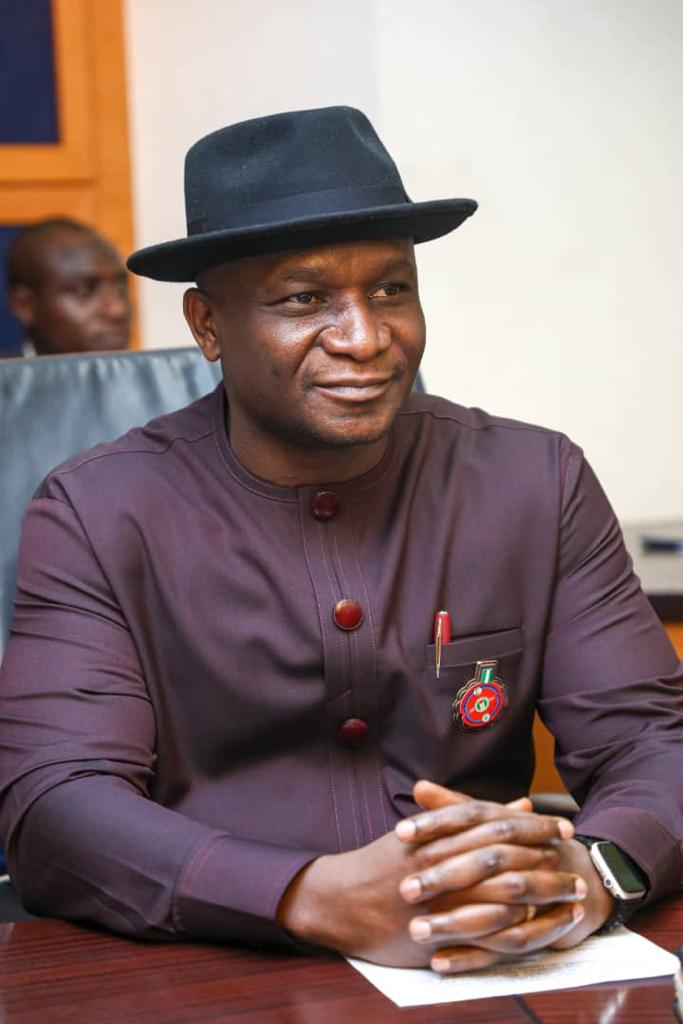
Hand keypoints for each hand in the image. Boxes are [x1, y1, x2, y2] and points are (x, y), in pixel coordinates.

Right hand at [277, 788, 578, 966]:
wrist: (339, 898)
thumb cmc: (381, 864)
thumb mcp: (421, 833)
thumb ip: (467, 816)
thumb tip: (519, 805)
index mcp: (438, 832)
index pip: (494, 823)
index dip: (530, 826)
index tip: (560, 826)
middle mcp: (441, 859)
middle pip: (504, 852)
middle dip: (543, 854)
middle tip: (574, 855)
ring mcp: (439, 894)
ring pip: (499, 888)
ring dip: (539, 888)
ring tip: (570, 889)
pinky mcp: (436, 925)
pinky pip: (483, 925)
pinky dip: (515, 922)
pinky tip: (541, 921)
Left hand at [396, 781, 613, 972]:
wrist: (582, 877)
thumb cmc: (522, 846)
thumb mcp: (490, 822)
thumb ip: (454, 806)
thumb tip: (419, 786)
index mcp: (510, 825)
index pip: (472, 817)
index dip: (436, 823)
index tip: (400, 833)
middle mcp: (526, 856)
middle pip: (484, 863)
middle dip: (442, 878)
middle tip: (404, 888)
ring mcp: (536, 895)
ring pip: (495, 910)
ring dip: (453, 922)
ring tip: (415, 929)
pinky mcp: (535, 930)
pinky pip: (502, 948)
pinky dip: (470, 957)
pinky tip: (437, 962)